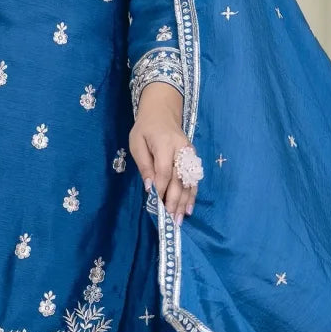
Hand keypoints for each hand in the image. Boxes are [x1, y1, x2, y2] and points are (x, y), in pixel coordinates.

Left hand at [128, 82, 198, 224]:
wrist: (163, 112)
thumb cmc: (145, 129)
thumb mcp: (137, 143)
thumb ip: (144, 165)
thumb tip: (150, 187)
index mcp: (165, 143)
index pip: (165, 170)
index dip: (162, 188)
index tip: (157, 204)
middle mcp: (181, 150)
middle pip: (179, 179)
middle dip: (174, 200)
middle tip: (170, 219)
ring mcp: (190, 155)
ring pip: (189, 181)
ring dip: (184, 202)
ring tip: (179, 219)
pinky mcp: (193, 159)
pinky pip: (194, 180)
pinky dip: (191, 195)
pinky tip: (189, 208)